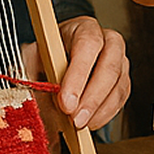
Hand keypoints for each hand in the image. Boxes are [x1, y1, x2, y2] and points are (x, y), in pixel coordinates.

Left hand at [43, 16, 130, 130]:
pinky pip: (120, 99)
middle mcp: (107, 40)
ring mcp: (119, 60)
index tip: (65, 103)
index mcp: (82, 28)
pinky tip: (89, 122)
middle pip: (110, 65)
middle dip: (92, 98)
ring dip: (99, 110)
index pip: (88, 44)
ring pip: (119, 85)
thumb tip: (39, 112)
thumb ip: (35, 82)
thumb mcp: (30, 64)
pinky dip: (105, 115)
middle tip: (75, 120)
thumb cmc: (42, 60)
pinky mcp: (122, 80)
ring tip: (78, 125)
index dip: (78, 75)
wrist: (51, 65)